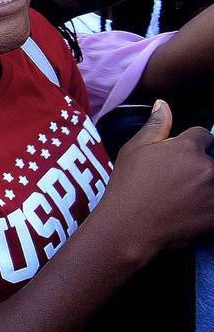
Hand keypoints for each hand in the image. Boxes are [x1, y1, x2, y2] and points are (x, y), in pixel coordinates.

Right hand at [100, 101, 213, 257]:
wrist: (130, 227)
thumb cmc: (128, 185)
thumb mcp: (134, 150)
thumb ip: (155, 126)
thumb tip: (163, 104)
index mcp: (188, 148)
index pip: (203, 135)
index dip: (191, 144)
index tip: (179, 156)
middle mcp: (208, 168)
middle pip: (213, 160)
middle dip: (201, 166)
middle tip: (180, 180)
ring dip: (206, 185)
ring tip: (185, 196)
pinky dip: (207, 205)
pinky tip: (190, 211)